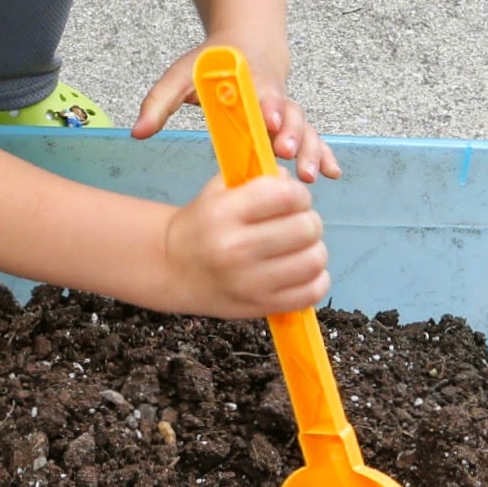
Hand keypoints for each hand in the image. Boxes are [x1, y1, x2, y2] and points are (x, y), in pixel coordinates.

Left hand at [131, 39, 340, 183]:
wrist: (247, 46)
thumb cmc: (211, 64)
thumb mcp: (179, 76)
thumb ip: (158, 103)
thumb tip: (137, 133)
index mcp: (246, 82)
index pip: (259, 95)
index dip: (266, 108)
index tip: (268, 123)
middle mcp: (272, 97)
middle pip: (289, 115)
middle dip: (292, 134)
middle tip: (288, 153)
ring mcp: (286, 113)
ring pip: (306, 129)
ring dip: (311, 150)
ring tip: (310, 175)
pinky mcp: (291, 126)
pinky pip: (313, 139)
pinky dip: (325, 154)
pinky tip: (332, 173)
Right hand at [163, 171, 330, 318]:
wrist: (172, 269)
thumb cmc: (201, 225)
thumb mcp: (217, 191)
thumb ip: (257, 179)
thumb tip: (295, 181)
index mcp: (224, 213)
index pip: (287, 195)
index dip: (299, 194)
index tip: (292, 200)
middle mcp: (236, 249)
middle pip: (306, 228)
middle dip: (308, 221)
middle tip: (296, 224)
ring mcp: (250, 282)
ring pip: (314, 260)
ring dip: (314, 250)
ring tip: (299, 248)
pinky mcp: (261, 306)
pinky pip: (311, 292)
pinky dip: (315, 279)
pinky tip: (300, 271)